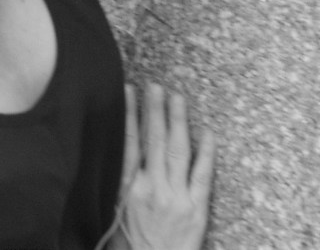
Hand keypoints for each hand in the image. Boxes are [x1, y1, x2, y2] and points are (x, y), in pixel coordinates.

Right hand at [111, 84, 215, 249]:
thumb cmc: (128, 247)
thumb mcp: (112, 214)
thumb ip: (115, 185)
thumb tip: (113, 154)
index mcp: (126, 190)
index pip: (128, 142)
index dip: (129, 115)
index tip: (128, 91)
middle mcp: (152, 189)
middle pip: (154, 140)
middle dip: (154, 109)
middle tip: (155, 86)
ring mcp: (176, 197)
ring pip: (177, 150)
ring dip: (178, 121)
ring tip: (177, 98)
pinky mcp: (196, 209)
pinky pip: (203, 174)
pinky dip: (206, 151)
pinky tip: (207, 132)